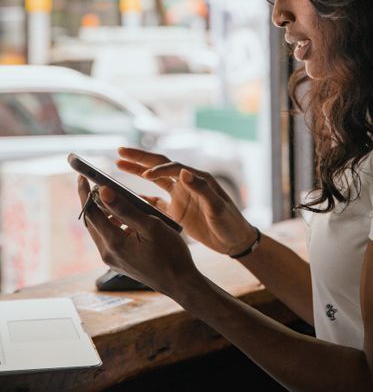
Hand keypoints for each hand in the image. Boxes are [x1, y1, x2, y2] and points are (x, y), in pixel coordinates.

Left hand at [77, 175, 200, 299]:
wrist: (181, 284)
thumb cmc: (171, 254)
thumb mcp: (151, 226)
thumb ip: (125, 208)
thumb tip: (102, 191)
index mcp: (113, 243)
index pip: (91, 212)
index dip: (84, 192)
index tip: (81, 175)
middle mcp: (108, 253)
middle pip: (92, 221)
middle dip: (91, 201)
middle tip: (94, 182)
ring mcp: (113, 260)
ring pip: (101, 230)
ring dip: (105, 212)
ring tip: (116, 198)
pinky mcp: (120, 262)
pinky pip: (110, 238)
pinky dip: (114, 224)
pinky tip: (128, 219)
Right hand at [116, 147, 256, 256]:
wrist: (235, 240)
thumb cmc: (230, 222)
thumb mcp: (217, 207)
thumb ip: (202, 189)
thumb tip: (183, 172)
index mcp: (196, 179)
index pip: (172, 168)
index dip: (158, 170)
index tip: (145, 176)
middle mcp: (186, 184)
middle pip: (159, 165)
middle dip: (140, 158)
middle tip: (120, 151)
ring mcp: (180, 197)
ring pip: (154, 180)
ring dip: (137, 171)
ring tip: (118, 164)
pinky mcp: (177, 211)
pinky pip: (155, 202)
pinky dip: (141, 198)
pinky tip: (127, 197)